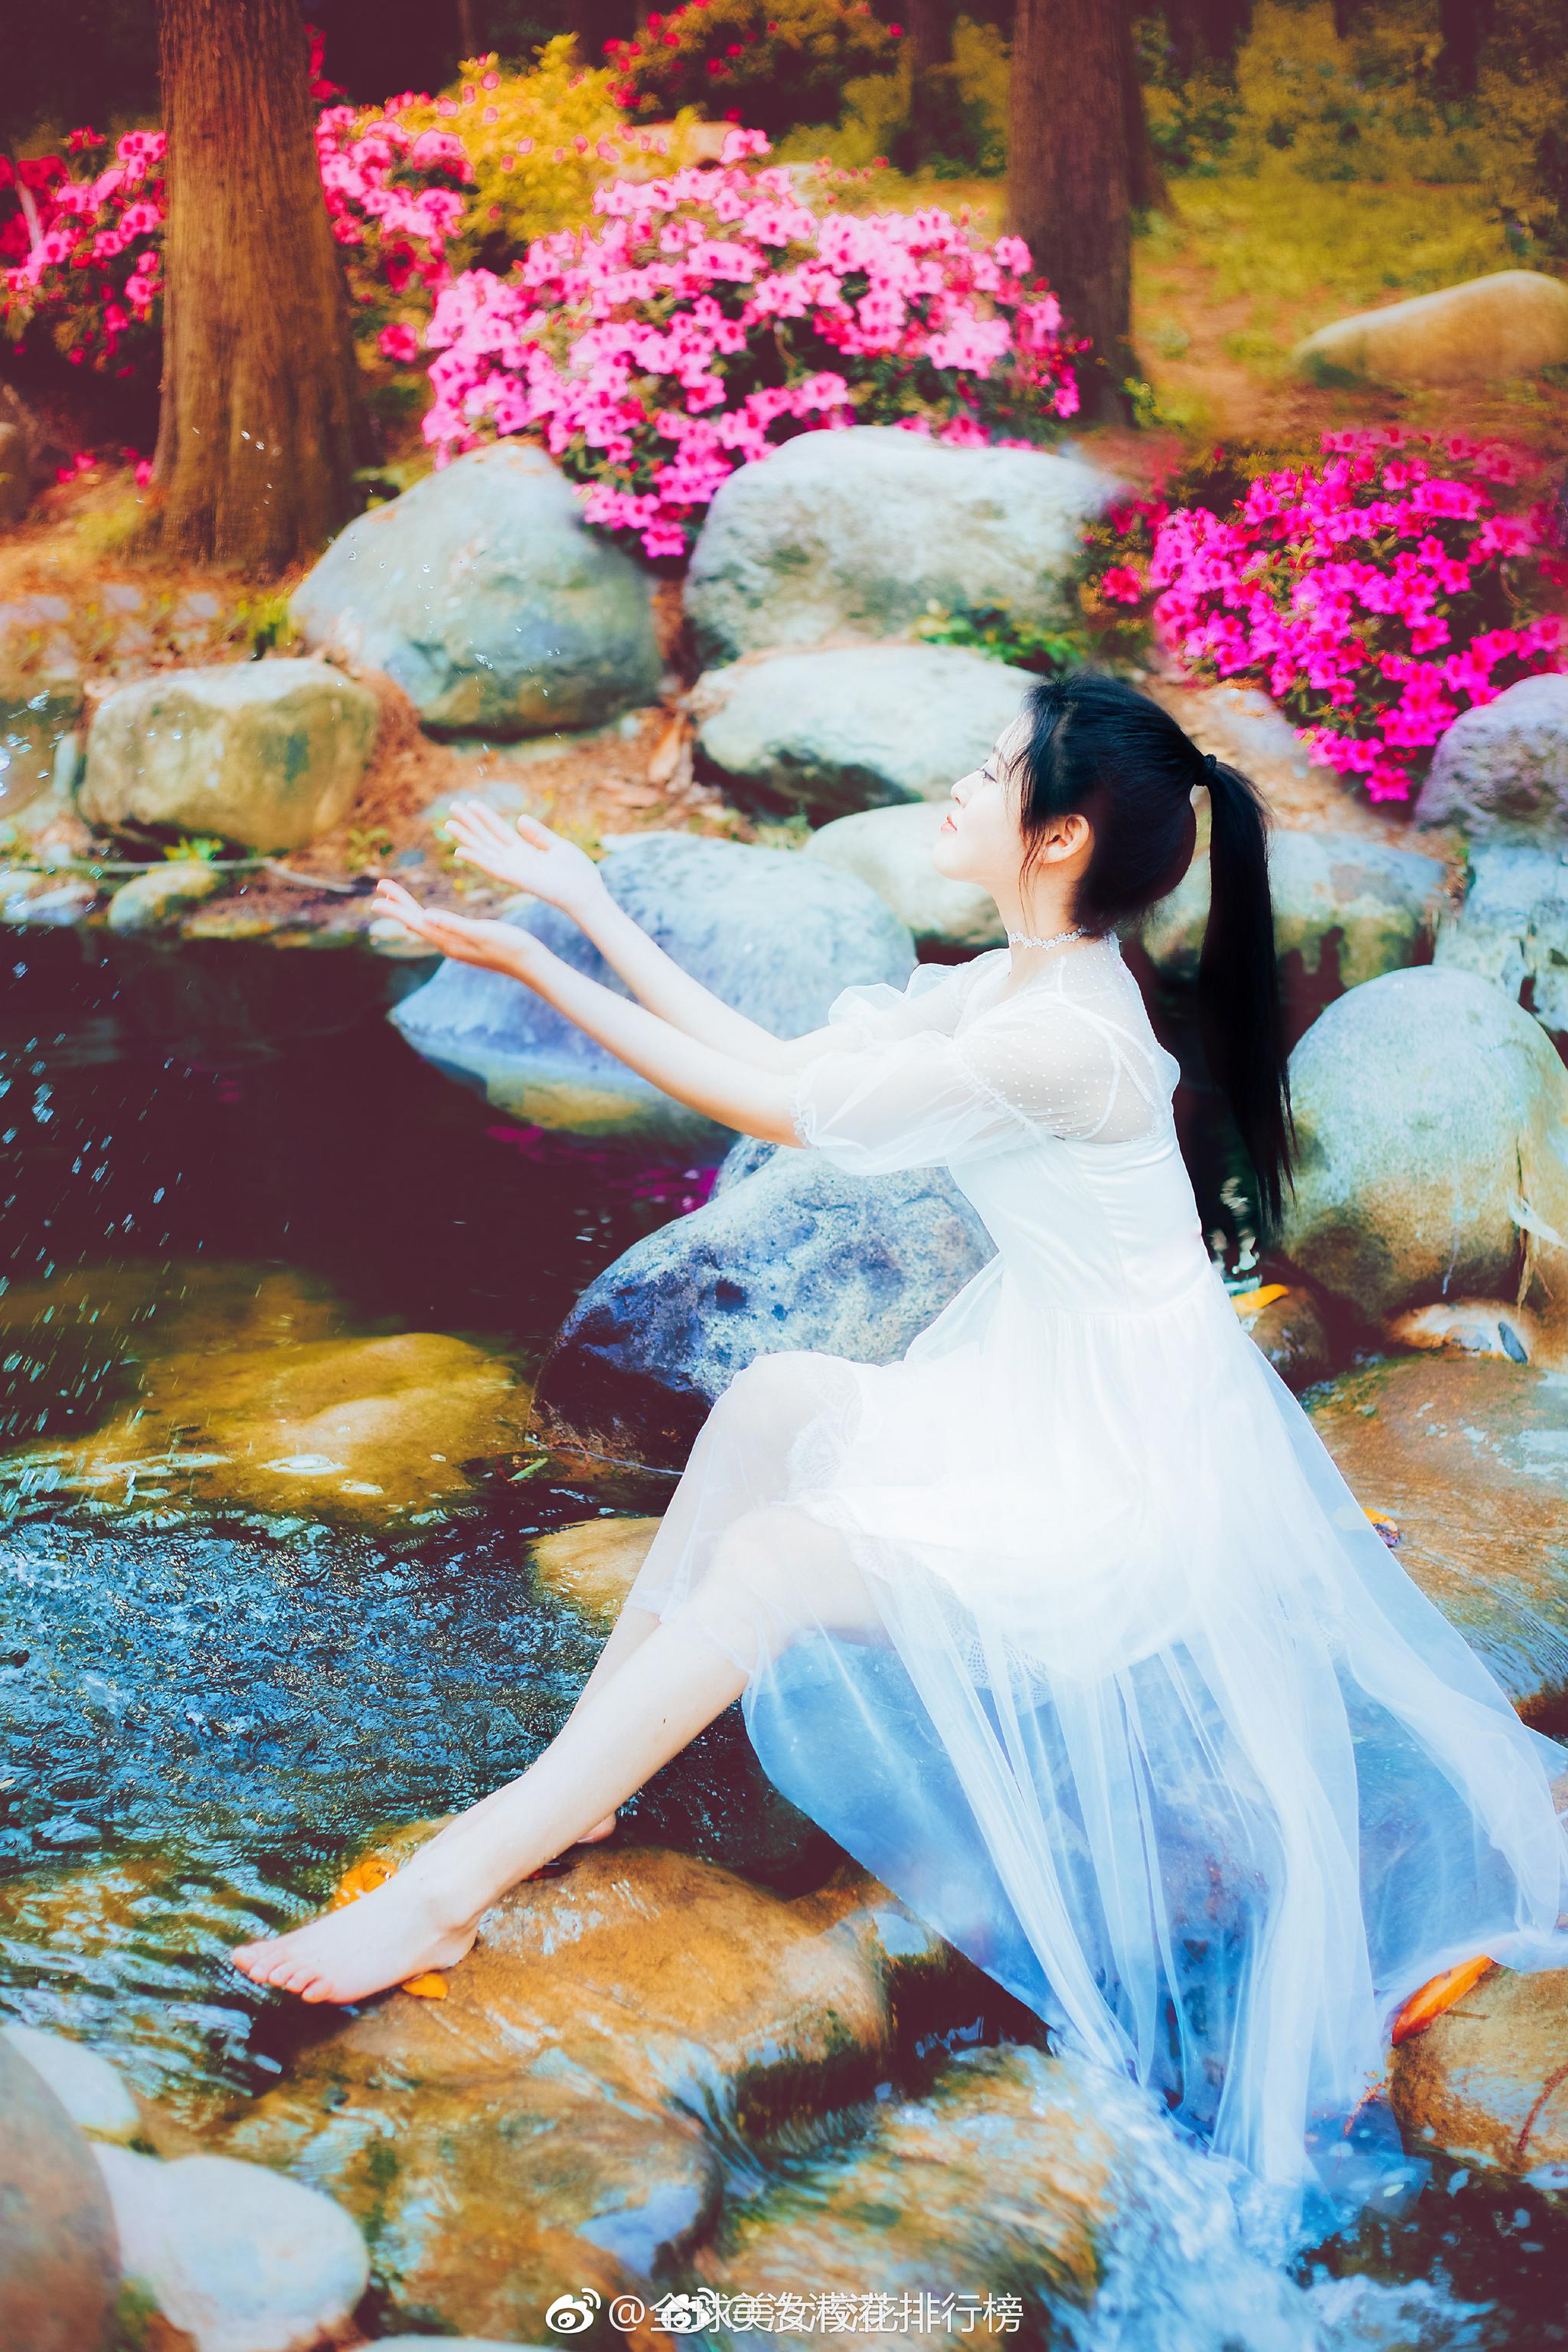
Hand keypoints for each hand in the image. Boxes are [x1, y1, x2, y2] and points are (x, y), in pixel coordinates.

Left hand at [372, 878, 543, 980]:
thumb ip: (455, 925)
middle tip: (381, 886)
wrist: (532, 965)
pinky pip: (438, 928)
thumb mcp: (483, 932)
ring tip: (395, 898)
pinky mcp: (466, 942)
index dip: (396, 909)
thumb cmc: (512, 947)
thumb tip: (426, 917)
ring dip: (409, 909)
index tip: (376, 898)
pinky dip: (425, 917)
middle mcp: (449, 945)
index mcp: (450, 941)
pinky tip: (426, 916)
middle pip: (416, 921)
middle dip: (398, 904)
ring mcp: (457, 945)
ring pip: (425, 924)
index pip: (416, 921)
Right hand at [440, 799, 606, 918]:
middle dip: (469, 823)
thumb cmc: (577, 873)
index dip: (485, 816)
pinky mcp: (517, 880)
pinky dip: (476, 860)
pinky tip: (460, 851)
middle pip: (487, 838)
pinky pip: (492, 868)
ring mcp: (514, 870)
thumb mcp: (558, 845)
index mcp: (525, 851)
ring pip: (484, 851)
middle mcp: (515, 861)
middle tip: (451, 807)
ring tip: (449, 823)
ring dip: (466, 838)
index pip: (500, 830)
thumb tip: (520, 818)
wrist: (587, 893)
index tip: (471, 802)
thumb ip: (538, 834)